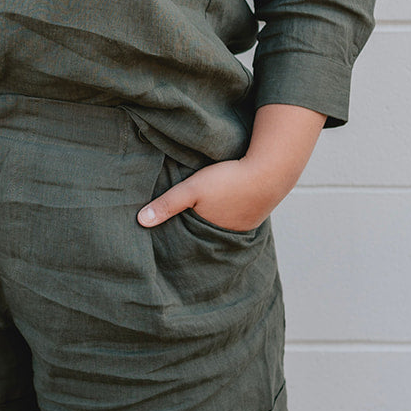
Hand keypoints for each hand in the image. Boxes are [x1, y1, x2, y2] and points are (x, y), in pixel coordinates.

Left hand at [136, 156, 277, 233]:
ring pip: (222, 225)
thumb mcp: (192, 189)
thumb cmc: (228, 180)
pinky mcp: (255, 213)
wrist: (270, 171)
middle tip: (182, 225)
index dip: (179, 236)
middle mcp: (230, 236)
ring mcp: (245, 226)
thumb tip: (140, 221)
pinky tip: (224, 203)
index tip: (166, 237)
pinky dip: (229, 212)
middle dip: (195, 231)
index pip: (191, 240)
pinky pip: (236, 216)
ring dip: (213, 220)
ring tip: (202, 213)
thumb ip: (167, 204)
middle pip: (206, 234)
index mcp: (212, 235)